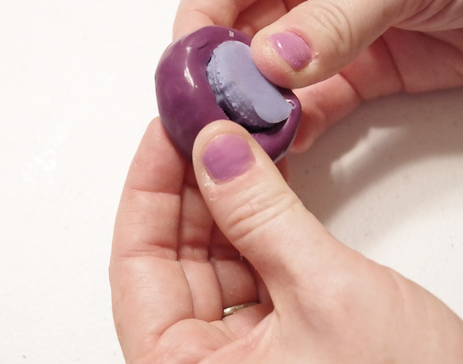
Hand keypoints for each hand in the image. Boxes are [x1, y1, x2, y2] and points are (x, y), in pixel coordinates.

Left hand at [110, 119, 462, 362]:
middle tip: (204, 122)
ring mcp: (241, 353)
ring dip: (223, 196)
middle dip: (190, 183)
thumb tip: (217, 152)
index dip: (148, 188)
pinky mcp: (279, 338)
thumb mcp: (325, 296)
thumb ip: (263, 217)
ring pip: (211, 257)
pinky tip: (260, 178)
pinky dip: (255, 220)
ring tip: (234, 139)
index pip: (137, 264)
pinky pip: (250, 266)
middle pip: (173, 255)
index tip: (167, 130)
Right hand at [174, 0, 462, 149]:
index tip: (187, 69)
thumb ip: (333, 19)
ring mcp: (335, 27)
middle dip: (225, 75)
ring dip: (259, 105)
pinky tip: (287, 137)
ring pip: (276, 74)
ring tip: (247, 136)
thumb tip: (272, 63)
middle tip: (214, 114)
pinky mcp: (366, 67)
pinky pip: (319, 99)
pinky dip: (300, 121)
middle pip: (242, 32)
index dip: (199, 23)